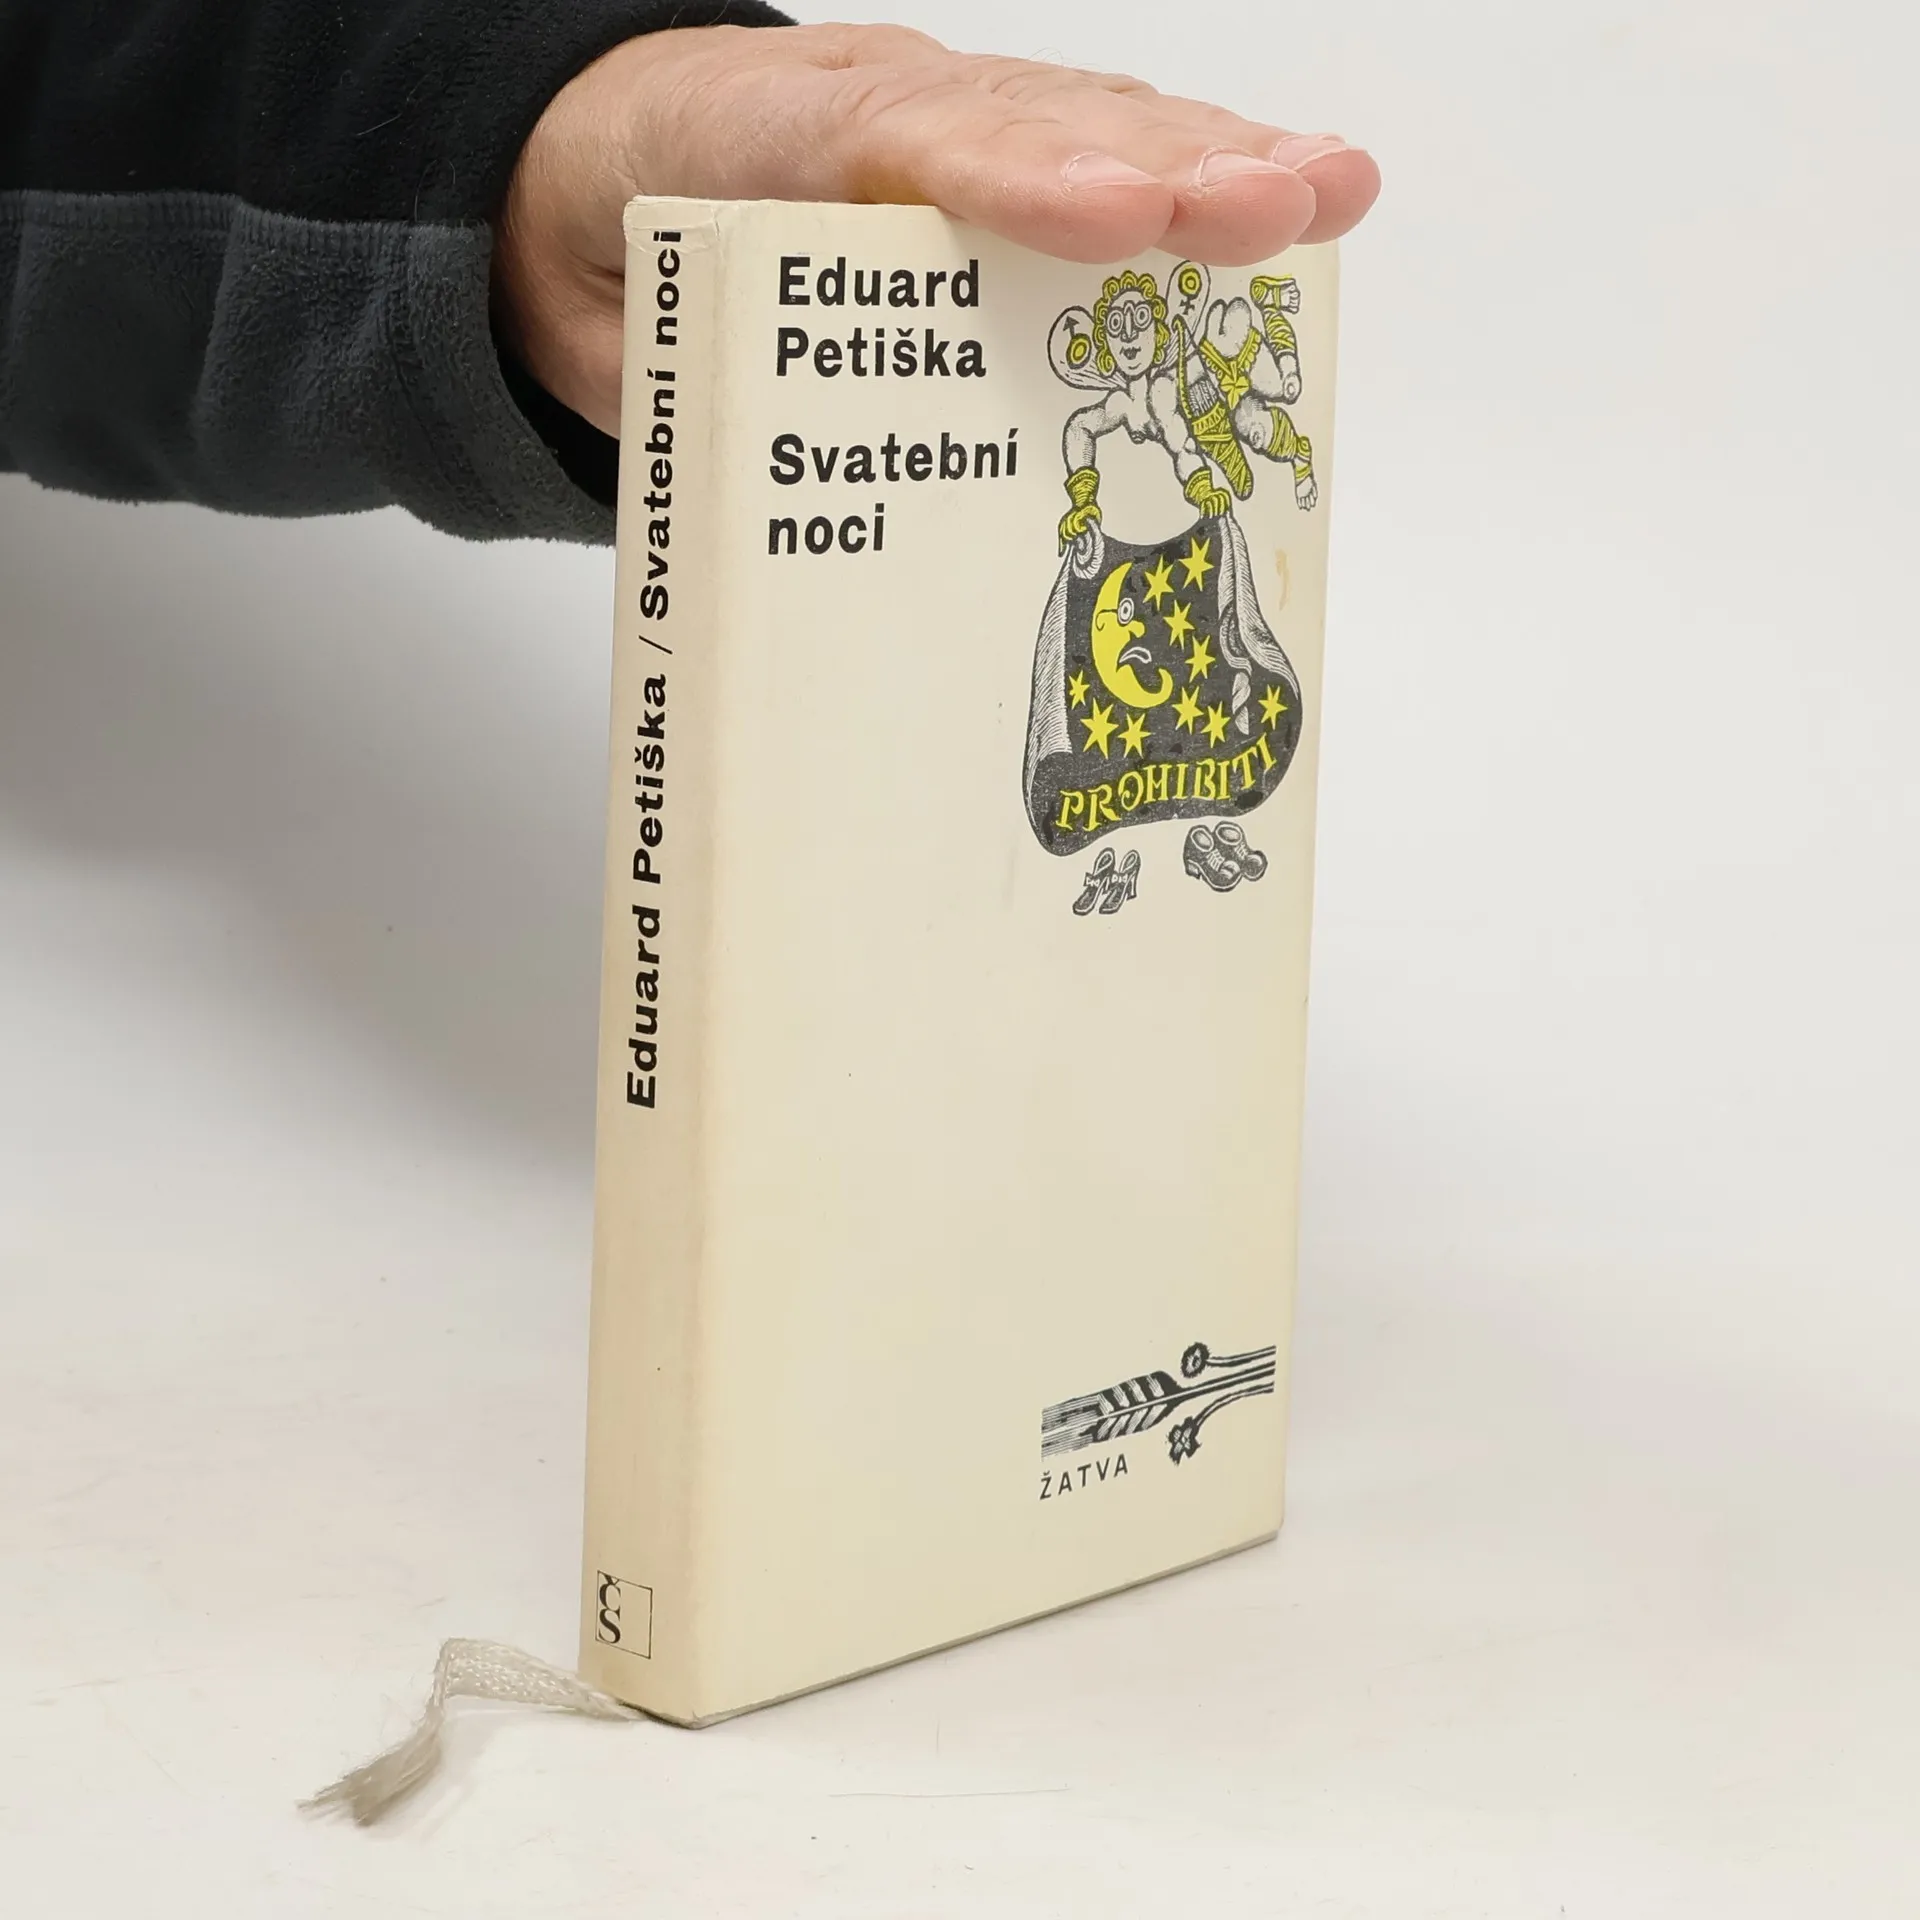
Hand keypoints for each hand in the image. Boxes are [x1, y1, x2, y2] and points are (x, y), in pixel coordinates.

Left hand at [494, 22, 1380, 435]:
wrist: (588, 184)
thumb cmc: (624, 275)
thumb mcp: (625, 348)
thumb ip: (697, 406)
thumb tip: (789, 531)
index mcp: (766, 149)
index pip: (898, 152)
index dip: (1012, 183)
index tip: (1111, 218)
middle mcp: (879, 119)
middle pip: (1033, 128)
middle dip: (1161, 172)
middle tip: (1276, 205)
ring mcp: (947, 125)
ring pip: (1088, 128)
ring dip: (1212, 167)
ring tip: (1327, 195)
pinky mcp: (990, 161)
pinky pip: (1096, 157)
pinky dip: (1191, 188)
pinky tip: (1288, 207)